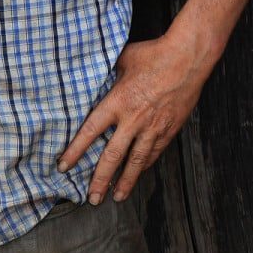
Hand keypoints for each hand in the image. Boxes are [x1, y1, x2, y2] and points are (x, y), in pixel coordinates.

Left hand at [57, 28, 218, 204]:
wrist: (188, 58)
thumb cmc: (154, 54)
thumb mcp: (123, 59)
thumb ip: (108, 73)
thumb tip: (96, 74)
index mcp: (117, 102)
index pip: (90, 132)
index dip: (75, 151)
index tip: (64, 166)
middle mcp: (133, 119)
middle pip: (112, 156)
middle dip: (100, 180)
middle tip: (91, 198)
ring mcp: (152, 127)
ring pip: (136, 162)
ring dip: (125, 182)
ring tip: (116, 197)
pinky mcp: (169, 129)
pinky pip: (154, 153)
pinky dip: (144, 166)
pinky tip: (138, 174)